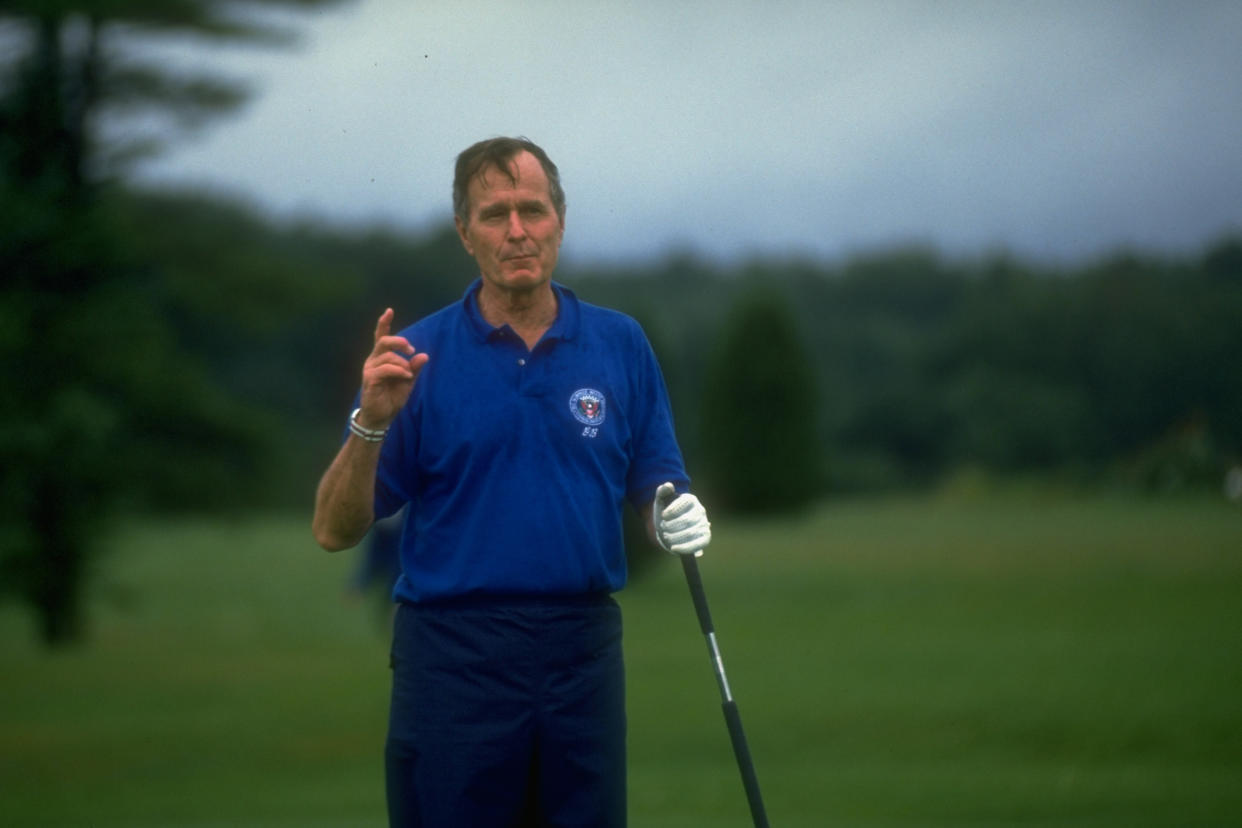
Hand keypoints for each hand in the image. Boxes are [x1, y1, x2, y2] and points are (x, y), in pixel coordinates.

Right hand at [358, 308, 427, 429]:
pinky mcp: (369, 379)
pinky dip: (399, 371)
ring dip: (402, 363)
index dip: (384, 323)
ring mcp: (369, 369)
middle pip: (383, 341)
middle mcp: (373, 360)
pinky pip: (385, 369)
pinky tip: (406, 377)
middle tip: (411, 349)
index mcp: (381, 358)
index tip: (389, 311)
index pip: (380, 337)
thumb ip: (414, 368)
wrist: (381, 417)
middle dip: (399, 342)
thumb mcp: (408, 381)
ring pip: (387, 356)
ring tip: (409, 374)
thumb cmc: (392, 397)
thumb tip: (424, 355)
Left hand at [653, 482, 711, 556]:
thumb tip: (668, 486)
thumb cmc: (666, 513)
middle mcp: (700, 511)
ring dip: (675, 537)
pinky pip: (698, 544)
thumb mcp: (661, 501)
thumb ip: (662, 491)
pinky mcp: (705, 538)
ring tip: (666, 536)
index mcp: (691, 500)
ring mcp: (704, 525)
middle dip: (671, 525)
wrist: (670, 528)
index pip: (684, 503)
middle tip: (663, 527)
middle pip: (687, 520)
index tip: (663, 515)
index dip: (672, 510)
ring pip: (690, 533)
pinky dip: (685, 548)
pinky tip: (674, 548)